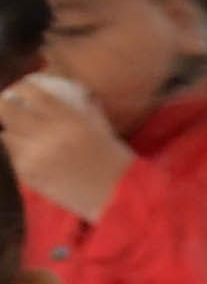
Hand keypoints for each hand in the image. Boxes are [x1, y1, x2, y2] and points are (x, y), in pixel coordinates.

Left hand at [0, 75, 129, 220]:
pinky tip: (28, 153)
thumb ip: (88, 109)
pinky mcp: (27, 174)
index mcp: (68, 119)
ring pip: (6, 135)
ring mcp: (34, 155)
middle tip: (10, 106)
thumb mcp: (104, 128)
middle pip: (7, 111)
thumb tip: (79, 93)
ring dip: (11, 131)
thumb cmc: (115, 160)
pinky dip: (18, 152)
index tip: (23, 88)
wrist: (117, 196)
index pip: (33, 94)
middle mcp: (46, 134)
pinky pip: (12, 156)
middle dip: (5, 105)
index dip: (23, 87)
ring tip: (19, 132)